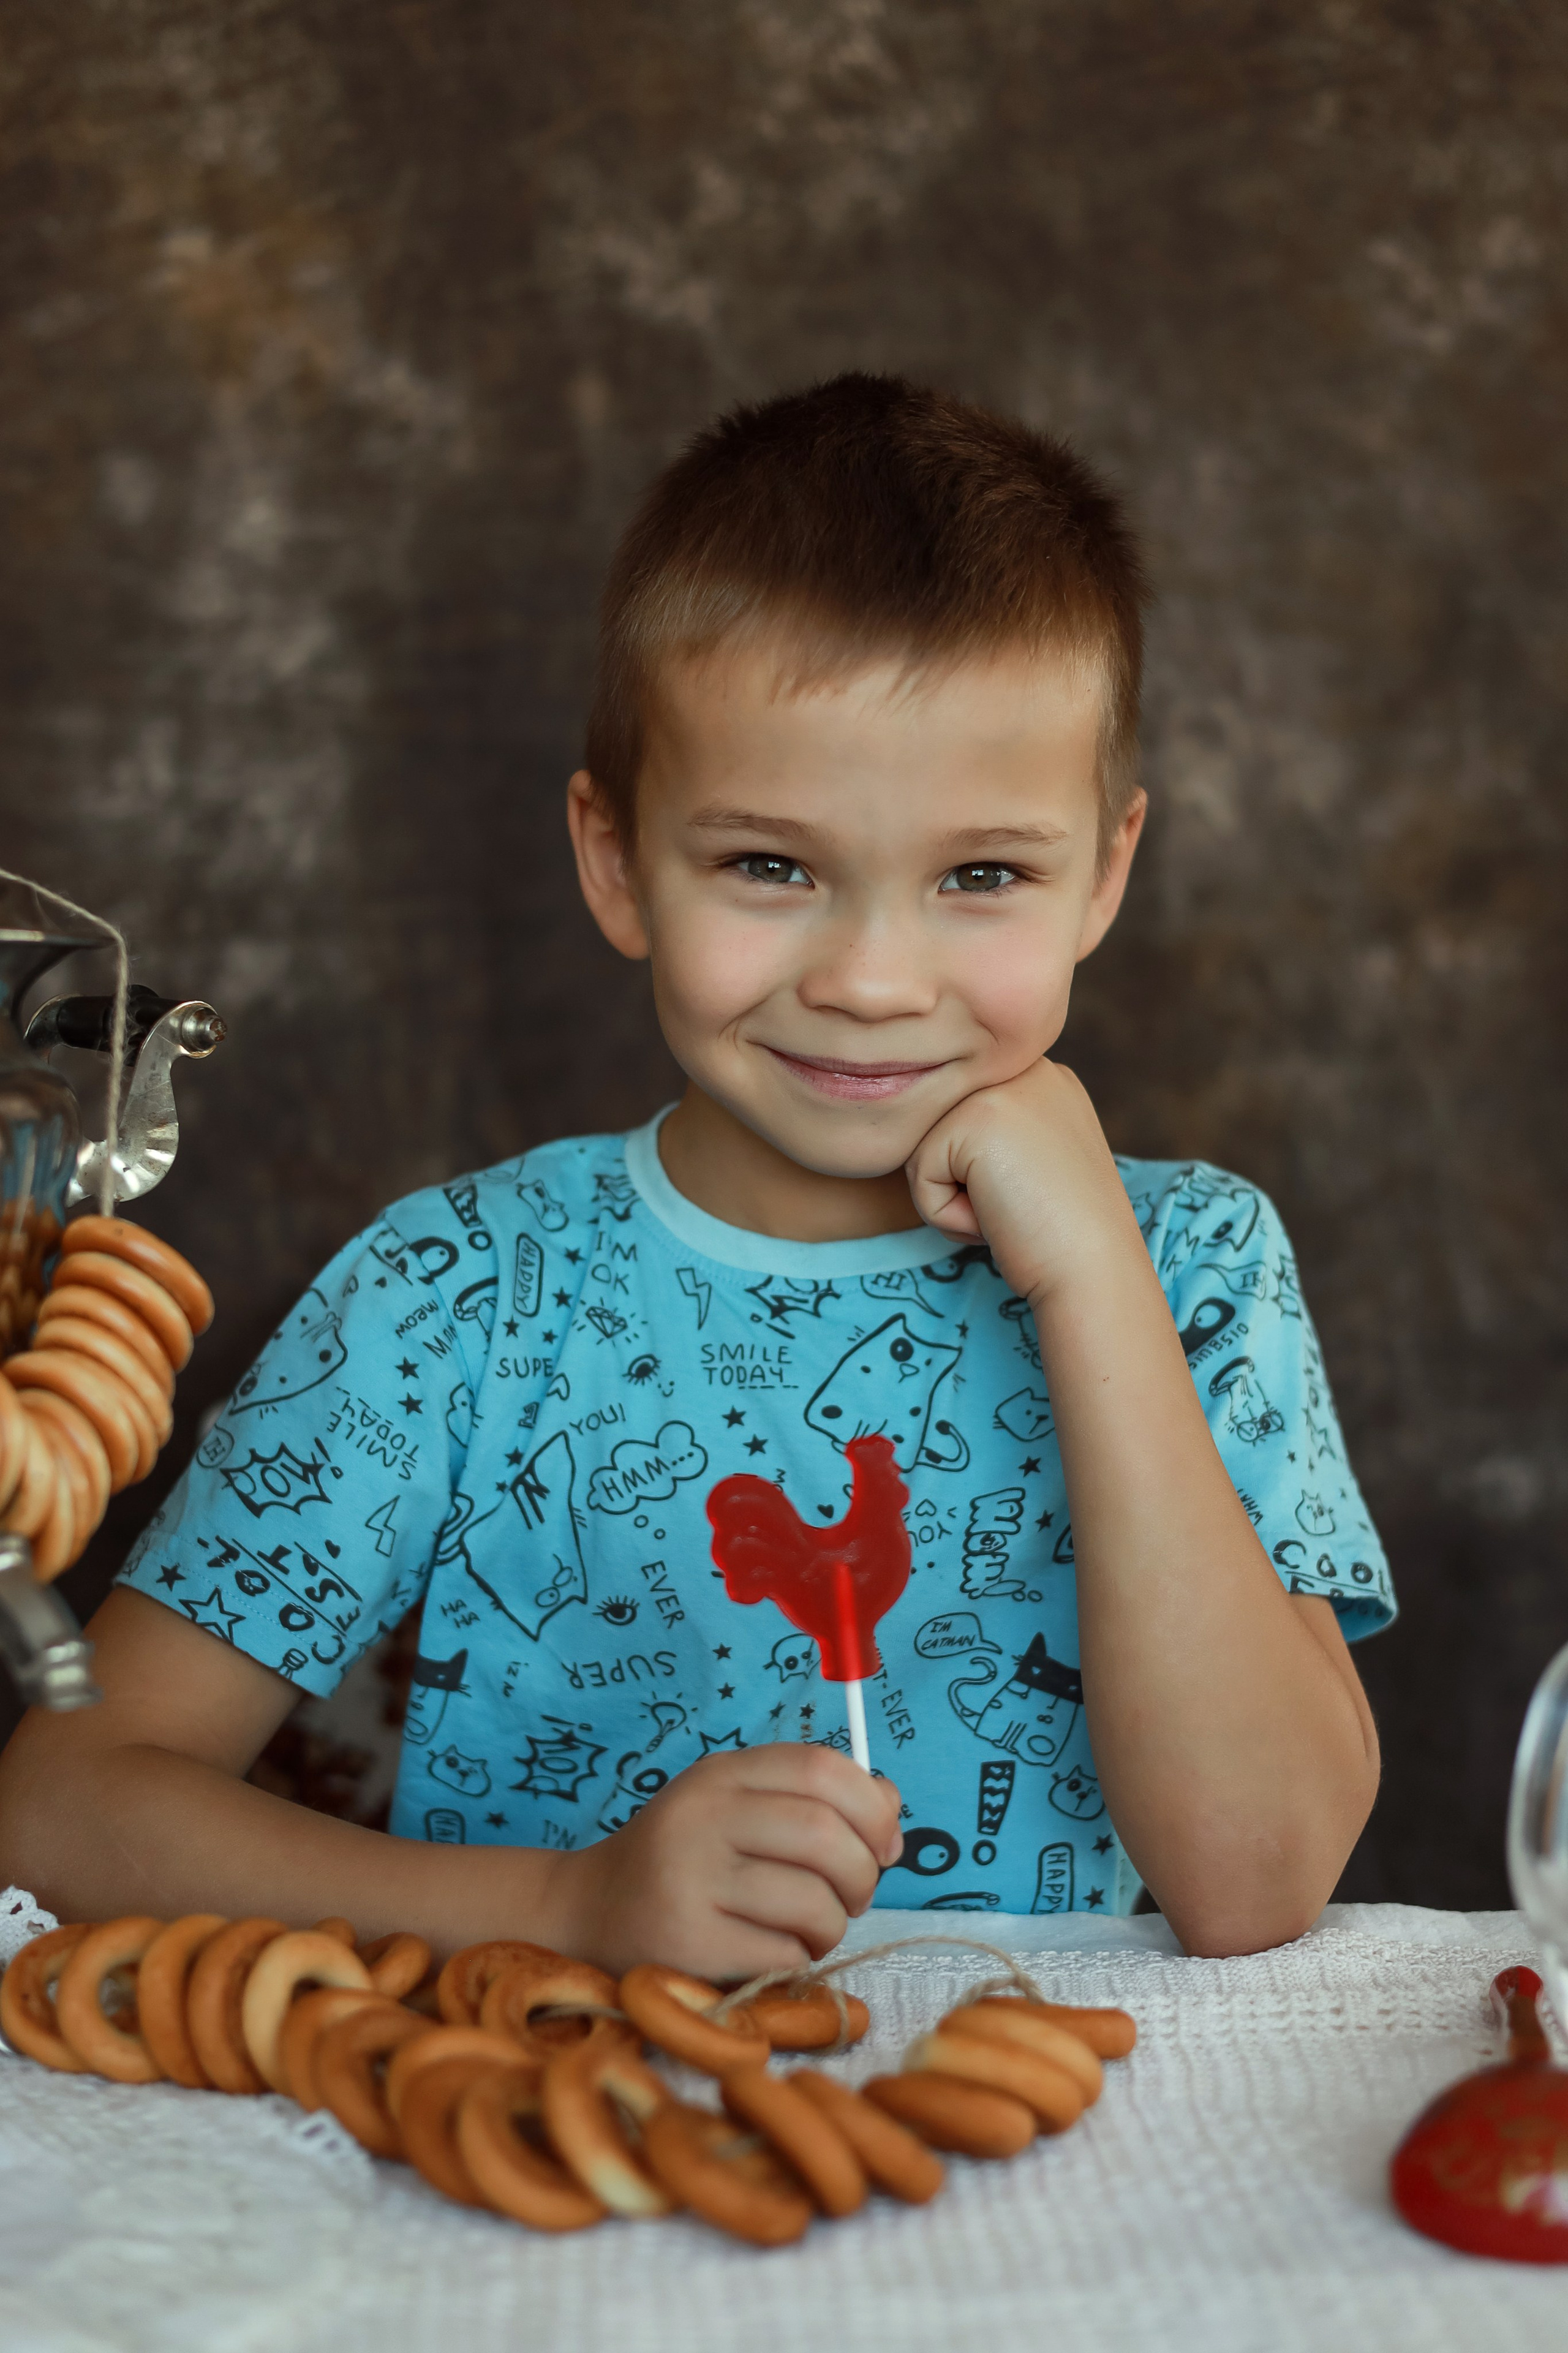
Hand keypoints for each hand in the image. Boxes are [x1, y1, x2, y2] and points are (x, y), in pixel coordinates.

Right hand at [552, 1743, 902, 1979]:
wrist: (588, 1914)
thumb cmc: (684, 1861)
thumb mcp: (739, 1809)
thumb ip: (814, 1801)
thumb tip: (893, 1811)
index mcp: (720, 1774)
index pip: (820, 1767)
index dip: (872, 1806)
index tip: (884, 1842)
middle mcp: (701, 1817)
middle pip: (825, 1834)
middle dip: (862, 1875)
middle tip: (854, 1896)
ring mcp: (689, 1880)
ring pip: (813, 1902)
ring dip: (832, 1925)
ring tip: (810, 1928)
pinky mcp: (686, 1943)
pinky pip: (784, 1953)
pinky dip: (797, 1959)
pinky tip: (770, 1951)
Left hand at [904, 1058, 1134, 1307]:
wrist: (1095, 1271)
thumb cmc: (1062, 1235)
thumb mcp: (1036, 1161)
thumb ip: (998, 1132)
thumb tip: (945, 1141)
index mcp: (1042, 1074)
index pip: (963, 1117)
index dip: (981, 1174)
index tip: (1032, 1195)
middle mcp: (1024, 1066)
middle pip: (939, 1128)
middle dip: (964, 1183)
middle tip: (1020, 1206)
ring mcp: (1001, 1086)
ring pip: (924, 1150)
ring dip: (953, 1200)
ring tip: (1010, 1210)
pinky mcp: (974, 1119)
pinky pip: (921, 1175)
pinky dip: (947, 1215)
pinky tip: (998, 1217)